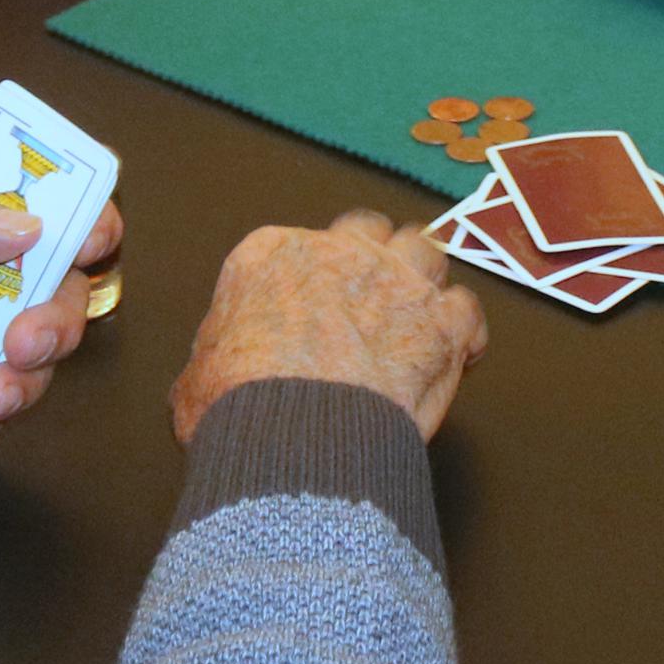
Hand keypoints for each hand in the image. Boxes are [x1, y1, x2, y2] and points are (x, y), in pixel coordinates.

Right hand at [171, 210, 488, 444]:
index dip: (312, 279)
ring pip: (427, 251)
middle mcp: (340, 252)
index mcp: (273, 254)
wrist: (294, 432)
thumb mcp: (197, 377)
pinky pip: (467, 310)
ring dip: (423, 281)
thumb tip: (213, 374)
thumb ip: (216, 358)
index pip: (300, 245)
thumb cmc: (234, 406)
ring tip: (416, 318)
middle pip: (370, 231)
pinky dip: (462, 332)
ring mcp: (397, 281)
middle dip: (374, 258)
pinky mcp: (441, 322)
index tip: (315, 311)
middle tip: (371, 302)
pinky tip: (453, 355)